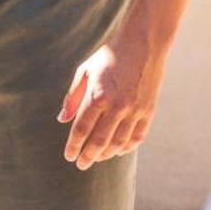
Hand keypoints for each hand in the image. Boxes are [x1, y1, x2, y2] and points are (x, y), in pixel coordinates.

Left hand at [58, 35, 164, 169]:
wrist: (143, 45)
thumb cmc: (109, 57)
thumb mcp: (84, 72)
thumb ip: (73, 97)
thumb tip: (62, 120)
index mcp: (98, 96)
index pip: (82, 130)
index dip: (74, 146)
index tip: (69, 156)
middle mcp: (117, 107)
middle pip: (99, 141)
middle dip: (88, 156)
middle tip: (81, 165)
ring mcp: (135, 110)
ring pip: (119, 143)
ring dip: (106, 154)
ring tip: (97, 158)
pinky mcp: (148, 110)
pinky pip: (137, 136)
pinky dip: (127, 147)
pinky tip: (118, 151)